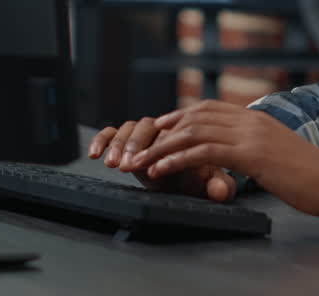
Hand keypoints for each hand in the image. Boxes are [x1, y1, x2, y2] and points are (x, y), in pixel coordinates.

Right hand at [88, 117, 236, 200]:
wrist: (192, 176)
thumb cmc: (201, 176)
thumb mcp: (212, 182)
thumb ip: (217, 184)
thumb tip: (223, 190)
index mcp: (182, 135)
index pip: (168, 134)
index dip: (157, 150)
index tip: (150, 170)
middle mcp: (160, 132)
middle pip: (145, 127)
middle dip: (135, 145)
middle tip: (129, 164)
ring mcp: (143, 136)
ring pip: (128, 129)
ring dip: (119, 145)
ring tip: (114, 163)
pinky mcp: (127, 141)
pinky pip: (111, 133)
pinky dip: (102, 139)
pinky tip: (95, 153)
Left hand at [130, 100, 318, 218]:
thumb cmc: (310, 176)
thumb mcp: (279, 154)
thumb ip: (258, 148)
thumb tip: (241, 155)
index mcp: (256, 118)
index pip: (208, 108)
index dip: (179, 116)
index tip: (159, 128)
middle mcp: (251, 119)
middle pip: (195, 115)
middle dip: (164, 130)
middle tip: (140, 144)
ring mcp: (251, 134)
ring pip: (195, 132)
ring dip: (162, 146)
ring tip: (140, 160)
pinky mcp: (251, 154)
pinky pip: (205, 152)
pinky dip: (178, 159)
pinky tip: (162, 169)